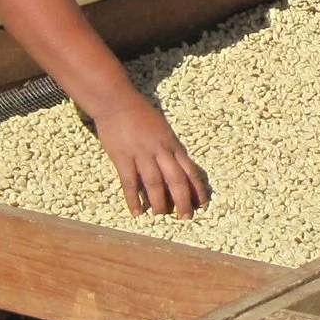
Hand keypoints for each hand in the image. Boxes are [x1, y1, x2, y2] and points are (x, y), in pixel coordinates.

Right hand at [93, 97, 210, 216]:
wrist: (116, 102)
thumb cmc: (141, 114)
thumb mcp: (163, 129)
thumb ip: (171, 149)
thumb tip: (180, 170)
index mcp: (172, 143)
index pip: (189, 170)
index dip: (197, 189)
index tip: (202, 204)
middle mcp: (160, 150)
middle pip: (176, 179)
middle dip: (183, 200)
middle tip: (186, 217)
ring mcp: (141, 154)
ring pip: (154, 183)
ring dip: (159, 202)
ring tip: (161, 216)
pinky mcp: (122, 157)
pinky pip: (130, 182)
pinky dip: (134, 199)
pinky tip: (137, 212)